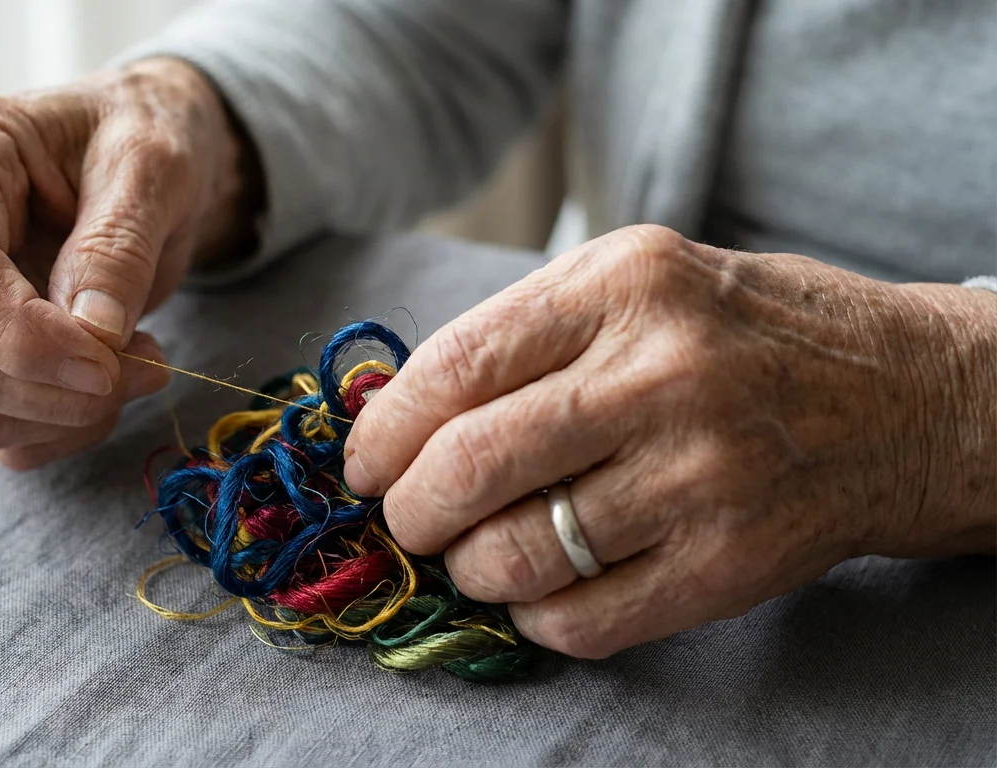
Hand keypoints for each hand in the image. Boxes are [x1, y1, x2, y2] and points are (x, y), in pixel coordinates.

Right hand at [0, 58, 261, 468]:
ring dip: (66, 414)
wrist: (135, 157)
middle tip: (151, 364)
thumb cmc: (137, 139)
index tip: (107, 360)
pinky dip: (60, 427)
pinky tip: (107, 384)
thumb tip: (93, 335)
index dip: (24, 337)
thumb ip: (120, 246)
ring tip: (139, 361)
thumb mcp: (152, 167)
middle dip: (57, 388)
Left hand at [343, 224, 996, 657]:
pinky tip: (540, 589)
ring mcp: (702, 474)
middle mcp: (662, 375)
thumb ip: (520, 331)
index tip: (363, 464)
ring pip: (518, 554)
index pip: (456, 366)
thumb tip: (393, 412)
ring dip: (468, 569)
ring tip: (475, 554)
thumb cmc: (738, 335)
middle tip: (408, 520)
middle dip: (410, 511)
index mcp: (624, 286)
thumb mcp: (634, 281)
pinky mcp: (729, 562)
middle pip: (472, 464)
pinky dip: (534, 616)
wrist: (898, 398)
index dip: (384, 430)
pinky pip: (582, 619)